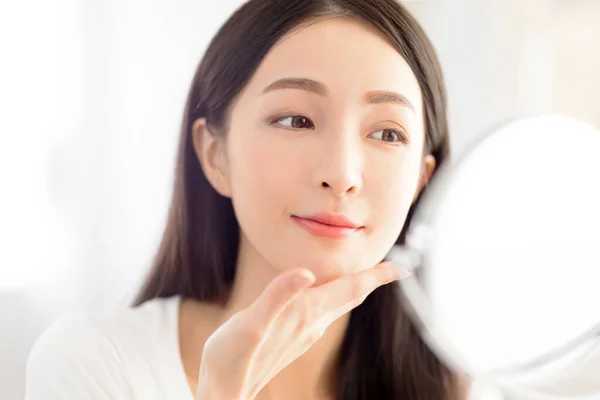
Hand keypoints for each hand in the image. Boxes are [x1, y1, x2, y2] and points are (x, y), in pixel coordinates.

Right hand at [195, 261, 409, 399]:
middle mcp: (311, 323)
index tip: (402, 266)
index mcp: (306, 313)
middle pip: (350, 297)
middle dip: (372, 280)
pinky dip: (335, 297)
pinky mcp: (294, 337)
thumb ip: (278, 296)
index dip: (376, 276)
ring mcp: (304, 332)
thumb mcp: (252, 324)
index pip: (350, 290)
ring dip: (355, 288)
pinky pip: (324, 311)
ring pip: (339, 305)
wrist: (225, 391)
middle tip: (393, 267)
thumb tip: (306, 274)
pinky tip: (327, 294)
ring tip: (366, 275)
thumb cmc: (233, 358)